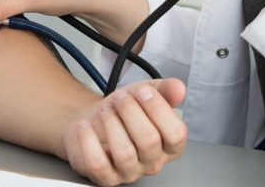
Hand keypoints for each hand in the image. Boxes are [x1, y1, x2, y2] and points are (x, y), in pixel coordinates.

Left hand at [61, 79, 186, 185]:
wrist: (93, 123)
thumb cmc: (122, 112)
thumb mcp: (145, 94)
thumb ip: (164, 90)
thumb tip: (178, 88)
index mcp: (169, 145)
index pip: (176, 134)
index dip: (158, 108)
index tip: (143, 91)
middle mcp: (152, 162)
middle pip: (149, 141)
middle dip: (131, 111)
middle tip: (120, 98)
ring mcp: (128, 172)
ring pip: (124, 153)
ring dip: (111, 123)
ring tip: (104, 110)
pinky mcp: (104, 176)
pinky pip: (97, 163)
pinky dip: (88, 140)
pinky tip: (85, 125)